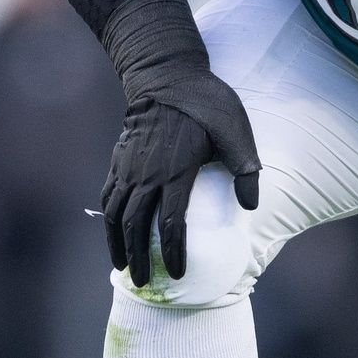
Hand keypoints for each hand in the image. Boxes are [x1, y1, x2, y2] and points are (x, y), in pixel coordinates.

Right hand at [100, 73, 259, 286]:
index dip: (174, 252)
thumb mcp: (235, 130)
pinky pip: (108, 196)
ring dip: (117, 244)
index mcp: (176, 171)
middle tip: (145, 282)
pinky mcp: (119, 158)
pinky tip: (113, 231)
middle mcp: (147, 174)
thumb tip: (250, 206)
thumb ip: (245, 168)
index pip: (172, 223)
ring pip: (116, 215)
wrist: (165, 74)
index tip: (179, 273)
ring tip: (123, 267)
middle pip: (136, 226)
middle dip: (140, 258)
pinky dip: (108, 219)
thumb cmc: (205, 102)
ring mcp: (129, 167)